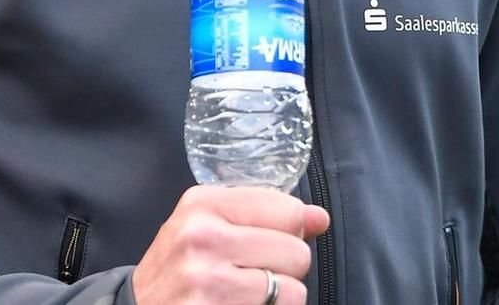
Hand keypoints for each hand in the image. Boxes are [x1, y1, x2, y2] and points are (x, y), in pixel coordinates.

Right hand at [131, 185, 330, 304]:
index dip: (289, 230)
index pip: (287, 209)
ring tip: (246, 294)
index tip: (268, 241)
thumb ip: (266, 215)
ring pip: (292, 290)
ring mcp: (208, 280)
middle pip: (296, 251)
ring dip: (278, 297)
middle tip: (251, 273)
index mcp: (203, 204)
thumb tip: (320, 217)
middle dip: (284, 268)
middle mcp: (203, 238)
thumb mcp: (208, 226)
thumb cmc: (178, 267)